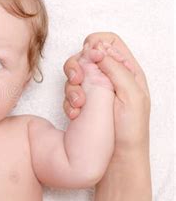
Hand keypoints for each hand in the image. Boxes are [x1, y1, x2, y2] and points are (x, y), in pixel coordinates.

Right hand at [63, 32, 150, 156]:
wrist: (119, 158)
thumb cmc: (131, 129)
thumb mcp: (131, 95)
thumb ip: (115, 69)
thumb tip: (97, 49)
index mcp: (127, 71)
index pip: (109, 42)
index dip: (96, 43)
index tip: (89, 56)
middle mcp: (110, 77)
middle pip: (85, 55)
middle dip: (77, 64)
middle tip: (78, 78)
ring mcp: (95, 90)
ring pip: (74, 73)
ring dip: (71, 86)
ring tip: (78, 104)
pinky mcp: (83, 103)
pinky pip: (69, 92)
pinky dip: (68, 101)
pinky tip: (75, 113)